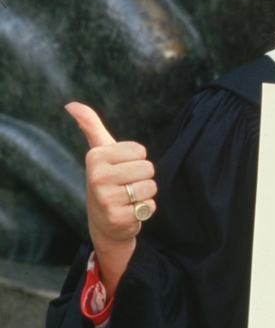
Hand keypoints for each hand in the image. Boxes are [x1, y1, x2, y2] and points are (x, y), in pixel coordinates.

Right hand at [66, 102, 156, 294]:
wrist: (103, 222)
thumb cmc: (106, 180)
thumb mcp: (99, 152)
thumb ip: (90, 125)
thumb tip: (71, 104)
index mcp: (95, 157)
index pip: (141, 151)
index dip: (137, 160)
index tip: (122, 168)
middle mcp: (97, 177)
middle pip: (148, 168)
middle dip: (142, 178)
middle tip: (126, 185)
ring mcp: (106, 200)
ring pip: (151, 187)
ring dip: (145, 194)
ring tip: (129, 198)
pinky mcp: (118, 219)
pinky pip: (150, 206)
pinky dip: (145, 209)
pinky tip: (130, 212)